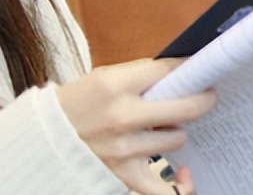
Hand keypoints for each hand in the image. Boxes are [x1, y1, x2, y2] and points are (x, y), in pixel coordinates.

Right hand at [56, 58, 215, 194]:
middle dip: (202, 100)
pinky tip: (185, 173)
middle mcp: (121, 117)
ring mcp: (123, 149)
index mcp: (115, 86)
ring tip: (166, 126)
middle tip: (207, 96)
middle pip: (186, 107)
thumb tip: (184, 72)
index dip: (192, 70)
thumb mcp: (106, 77)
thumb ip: (142, 76)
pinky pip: (162, 187)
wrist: (45, 137)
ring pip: (177, 138)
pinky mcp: (123, 174)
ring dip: (176, 132)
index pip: (170, 71)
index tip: (201, 72)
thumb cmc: (79, 104)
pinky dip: (179, 183)